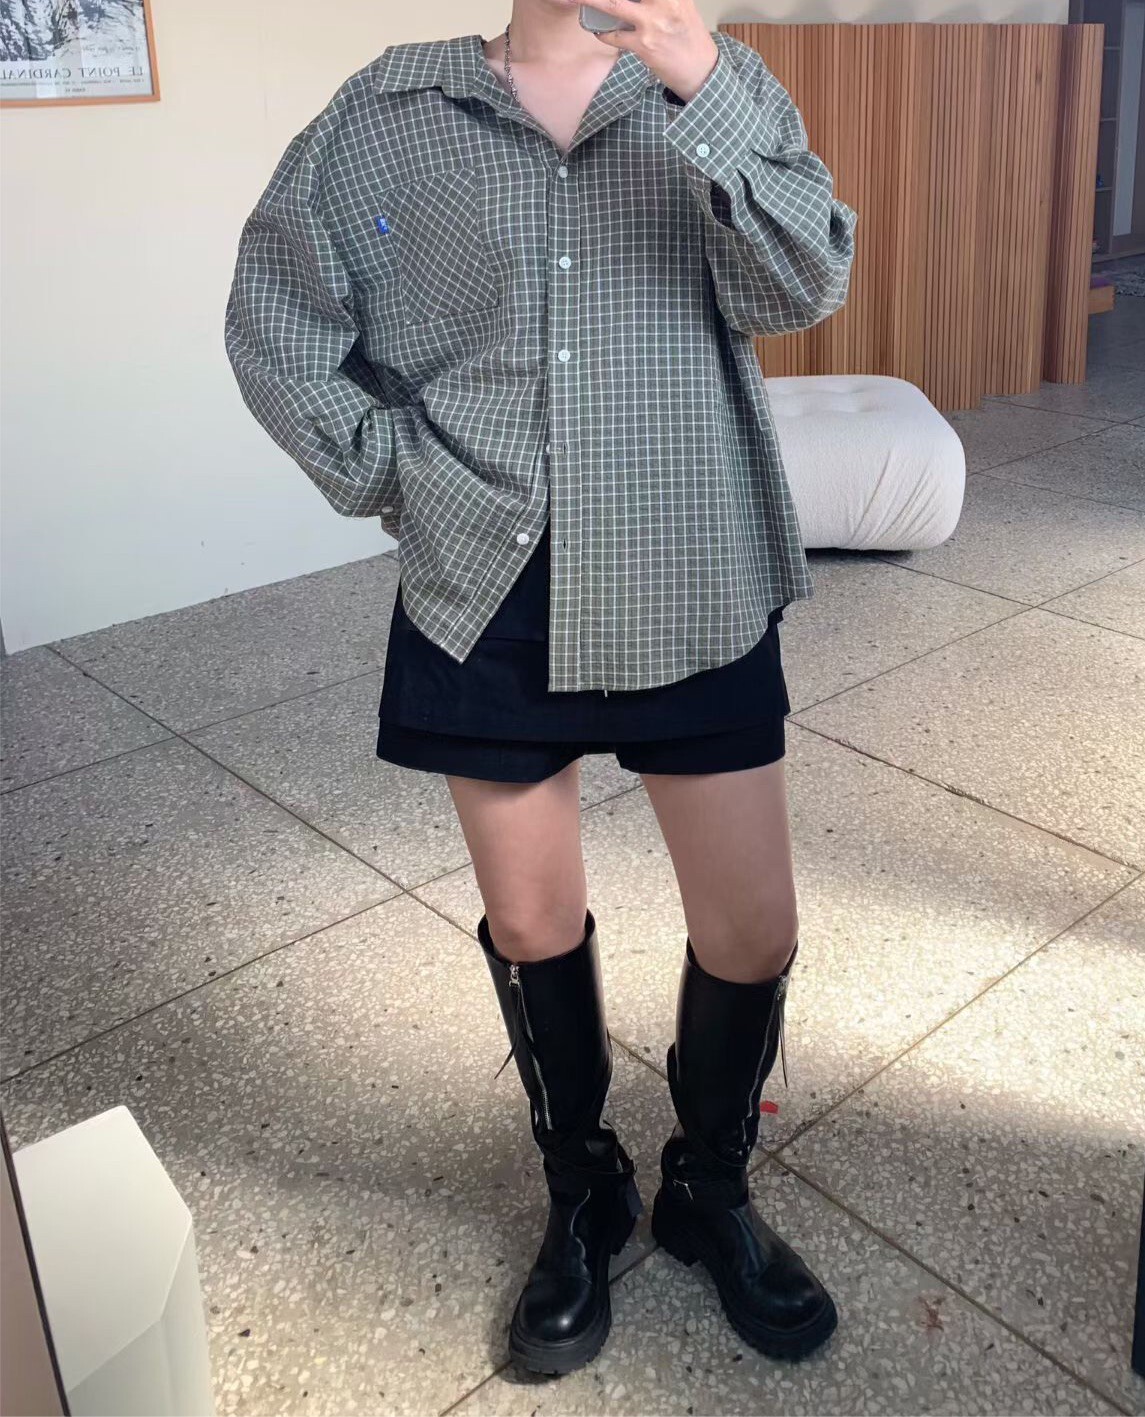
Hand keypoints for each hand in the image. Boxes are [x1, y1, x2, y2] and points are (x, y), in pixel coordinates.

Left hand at [562, 0, 718, 101]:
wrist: (701, 70)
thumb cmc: (690, 37)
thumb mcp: (682, 4)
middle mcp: (664, 1)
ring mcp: (652, 23)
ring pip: (613, 5)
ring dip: (591, 2)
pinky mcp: (644, 45)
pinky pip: (615, 36)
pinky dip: (604, 34)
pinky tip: (600, 32)